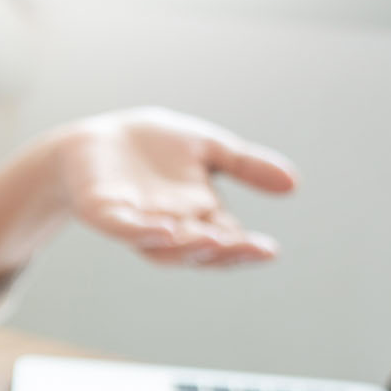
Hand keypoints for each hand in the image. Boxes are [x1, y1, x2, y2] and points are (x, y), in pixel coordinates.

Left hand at [0, 107, 297, 279]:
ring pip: (163, 247)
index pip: (228, 238)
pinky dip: (141, 231)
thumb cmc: (152, 147)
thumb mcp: (207, 148)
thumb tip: (294, 184)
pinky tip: (163, 228)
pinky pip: (123, 228)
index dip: (246, 248)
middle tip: (252, 250)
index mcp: (199, 215)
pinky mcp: (103, 212)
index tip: (270, 250)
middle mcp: (170, 226)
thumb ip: (244, 165)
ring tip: (213, 241)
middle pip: (200, 249)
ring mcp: (136, 223)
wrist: (95, 140)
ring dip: (188, 247)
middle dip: (225, 251)